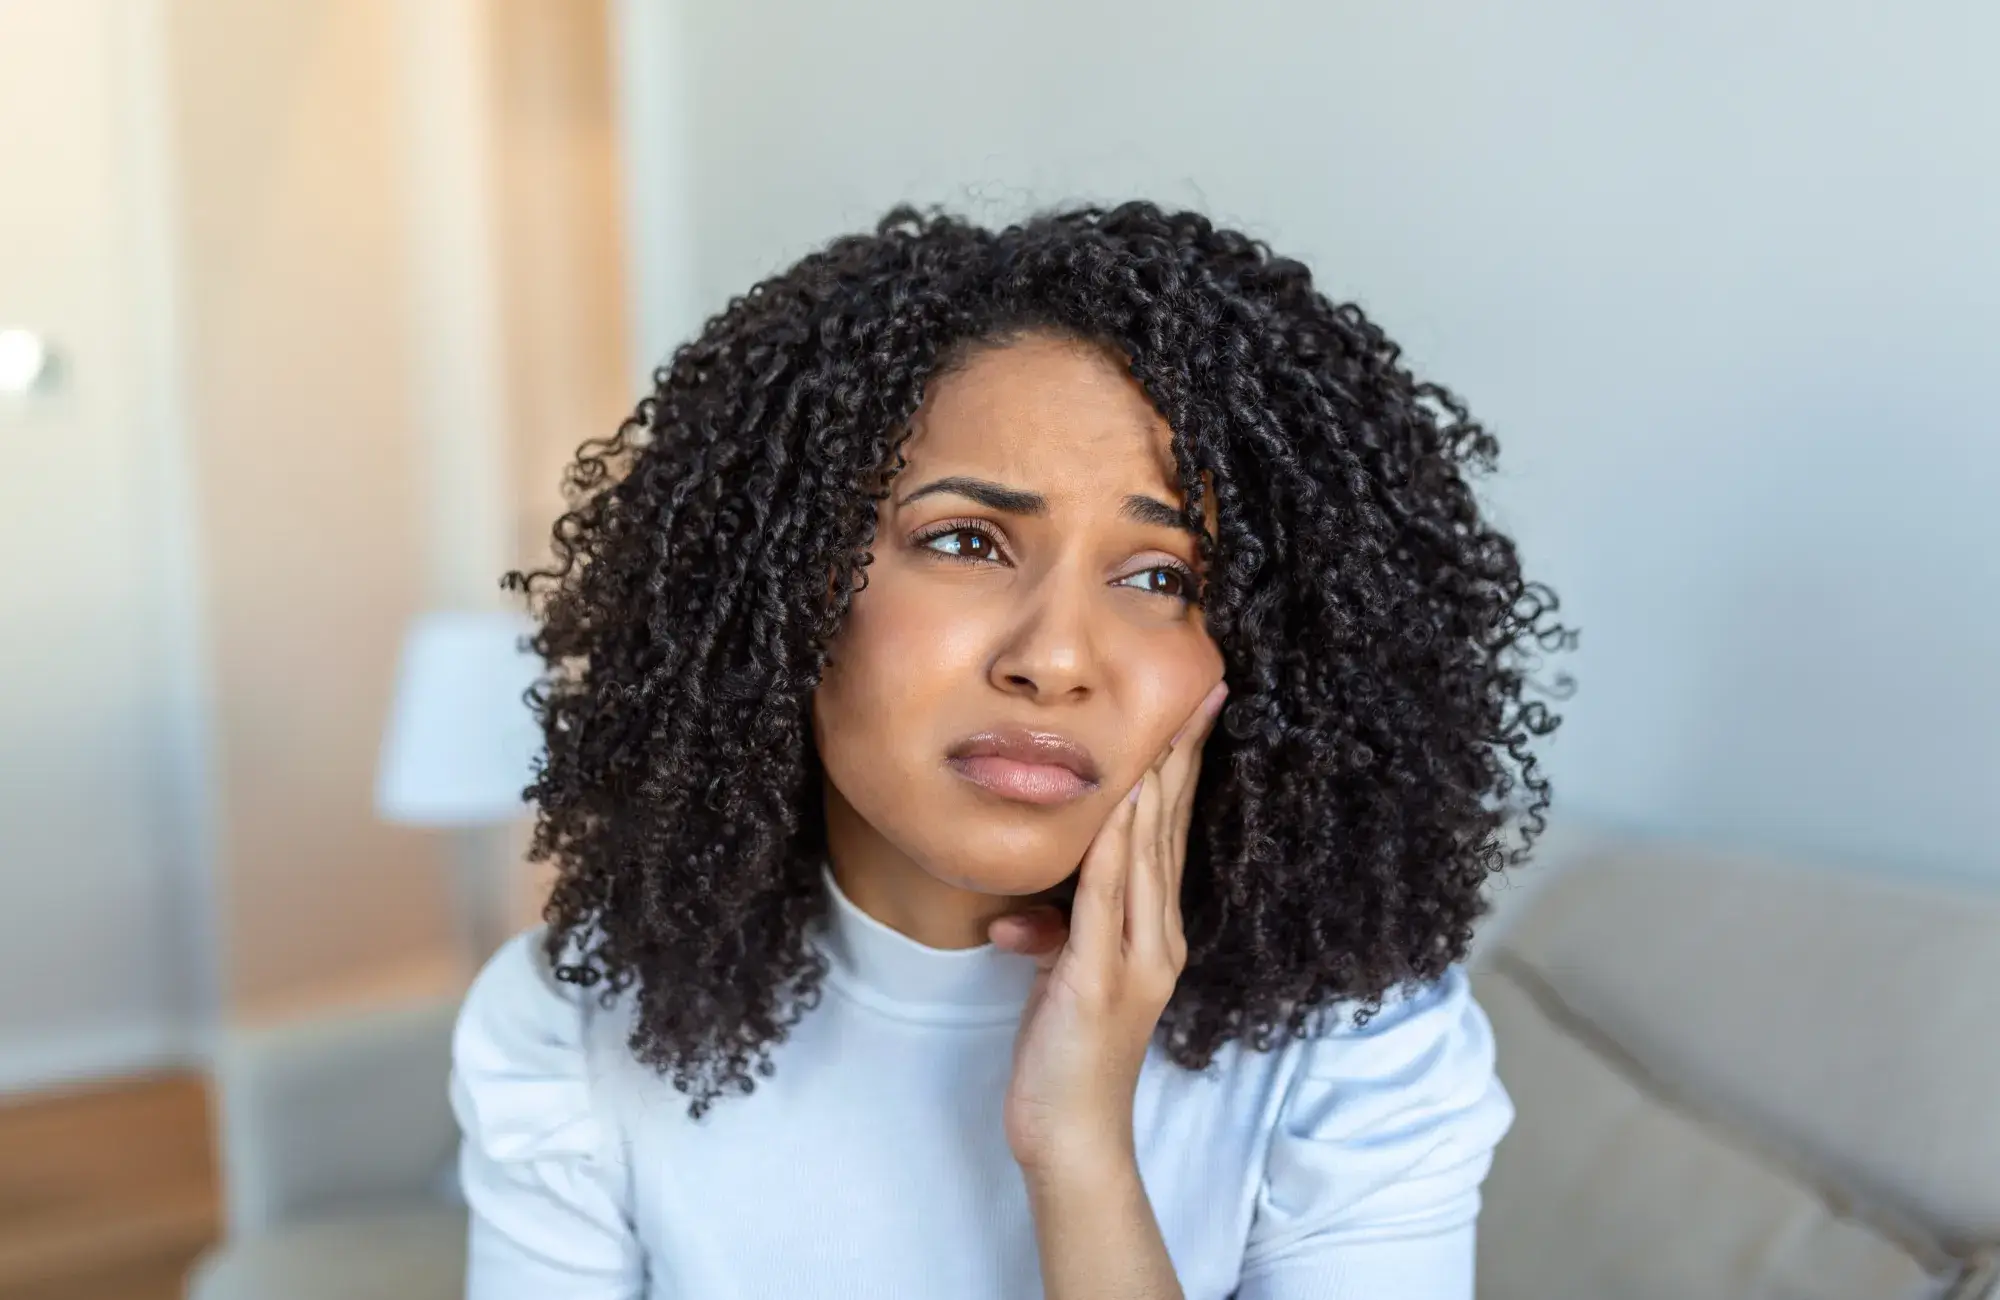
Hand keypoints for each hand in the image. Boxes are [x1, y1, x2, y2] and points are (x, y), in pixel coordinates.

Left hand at [988, 679, 1228, 1175]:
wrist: (1070, 1136)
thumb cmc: (1062, 1059)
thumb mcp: (1060, 980)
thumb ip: (1060, 937)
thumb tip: (1025, 917)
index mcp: (1154, 932)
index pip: (1171, 835)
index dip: (1182, 771)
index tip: (1195, 712)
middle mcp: (1159, 938)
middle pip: (1172, 830)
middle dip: (1184, 758)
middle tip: (1203, 692)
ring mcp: (1137, 958)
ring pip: (1147, 854)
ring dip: (1156, 784)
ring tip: (1167, 725)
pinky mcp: (1102, 979)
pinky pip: (1107, 897)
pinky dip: (1114, 845)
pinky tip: (1121, 803)